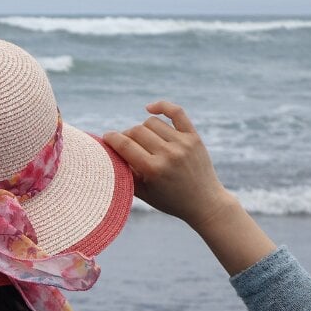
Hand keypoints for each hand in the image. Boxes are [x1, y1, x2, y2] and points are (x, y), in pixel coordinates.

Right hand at [102, 100, 234, 226]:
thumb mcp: (143, 193)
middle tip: (125, 145)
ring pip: (151, 122)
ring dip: (142, 129)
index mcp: (153, 169)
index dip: (111, 138)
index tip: (105, 138)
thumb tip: (109, 153)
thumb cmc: (170, 201)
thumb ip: (125, 174)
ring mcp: (183, 143)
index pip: (124, 145)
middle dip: (126, 136)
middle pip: (136, 131)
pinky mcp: (193, 137)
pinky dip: (161, 107)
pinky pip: (176, 112)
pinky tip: (150, 109)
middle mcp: (168, 154)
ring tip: (143, 141)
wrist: (205, 203)